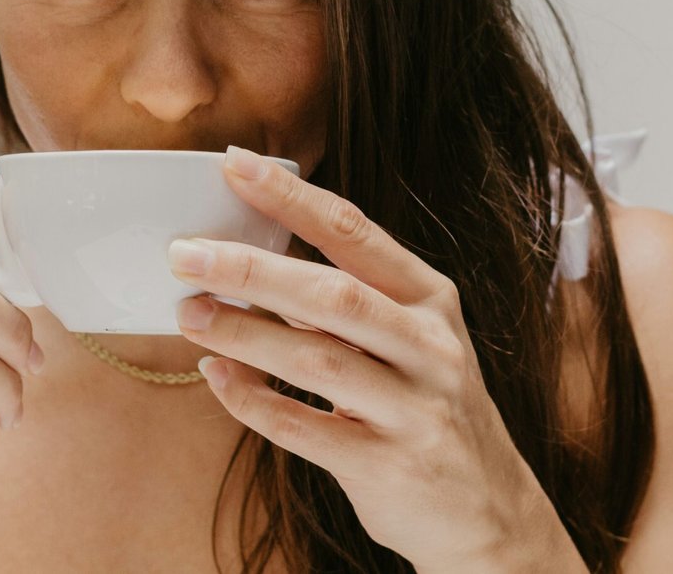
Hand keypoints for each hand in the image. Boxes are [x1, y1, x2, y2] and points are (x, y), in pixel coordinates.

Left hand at [167, 146, 573, 570]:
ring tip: (190, 313)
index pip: (355, 232)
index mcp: (430, 298)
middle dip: (252, 270)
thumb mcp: (410, 338)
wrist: (487, 509)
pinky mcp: (388, 466)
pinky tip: (217, 377)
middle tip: (185, 255)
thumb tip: (248, 257)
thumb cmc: (427, 405)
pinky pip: (304, 428)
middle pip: (333, 295)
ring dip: (242, 334)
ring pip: (316, 360)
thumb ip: (348, 298)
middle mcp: (430, 347)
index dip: (292, 197)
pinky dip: (252, 400)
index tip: (236, 165)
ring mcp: (414, 409)